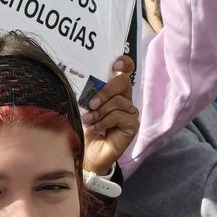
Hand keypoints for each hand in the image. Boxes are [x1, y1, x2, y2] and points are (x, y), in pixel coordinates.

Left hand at [82, 56, 138, 177]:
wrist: (87, 152)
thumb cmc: (84, 128)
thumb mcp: (83, 107)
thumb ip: (88, 95)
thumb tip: (83, 82)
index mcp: (113, 92)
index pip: (125, 72)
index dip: (124, 64)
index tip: (115, 64)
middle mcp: (125, 100)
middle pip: (123, 83)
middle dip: (105, 91)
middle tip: (91, 103)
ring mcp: (130, 113)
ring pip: (118, 102)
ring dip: (100, 112)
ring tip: (89, 120)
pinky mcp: (133, 125)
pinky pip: (119, 116)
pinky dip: (104, 122)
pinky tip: (96, 128)